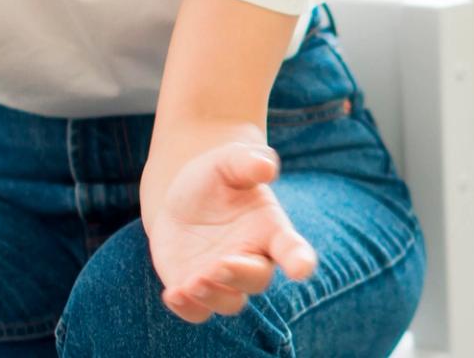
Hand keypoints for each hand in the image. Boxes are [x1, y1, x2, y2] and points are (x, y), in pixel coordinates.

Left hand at [142, 140, 317, 322]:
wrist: (184, 197)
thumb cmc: (217, 177)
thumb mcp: (228, 161)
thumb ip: (247, 162)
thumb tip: (266, 167)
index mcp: (271, 230)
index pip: (293, 249)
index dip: (299, 260)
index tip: (301, 269)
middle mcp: (252, 260)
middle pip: (256, 280)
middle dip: (239, 275)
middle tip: (219, 265)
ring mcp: (224, 279)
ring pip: (229, 302)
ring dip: (213, 296)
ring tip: (192, 282)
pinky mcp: (196, 290)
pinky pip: (197, 311)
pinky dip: (187, 308)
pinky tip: (172, 293)